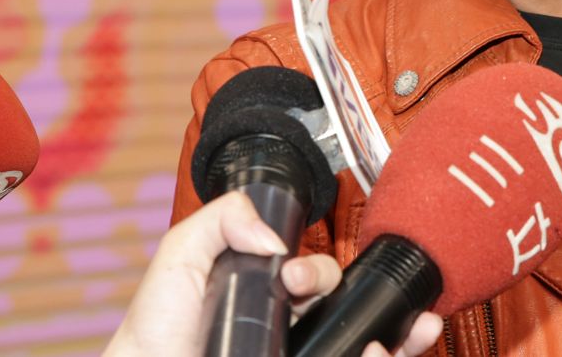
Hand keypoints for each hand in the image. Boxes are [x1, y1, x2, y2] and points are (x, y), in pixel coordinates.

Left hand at [103, 191, 441, 356]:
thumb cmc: (153, 333)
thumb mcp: (182, 254)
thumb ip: (223, 218)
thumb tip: (276, 236)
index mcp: (268, 297)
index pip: (321, 279)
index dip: (321, 272)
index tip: (297, 277)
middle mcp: (290, 332)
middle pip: (353, 313)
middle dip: (376, 302)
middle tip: (357, 308)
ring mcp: (301, 352)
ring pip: (364, 345)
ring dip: (396, 339)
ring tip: (408, 333)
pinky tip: (378, 352)